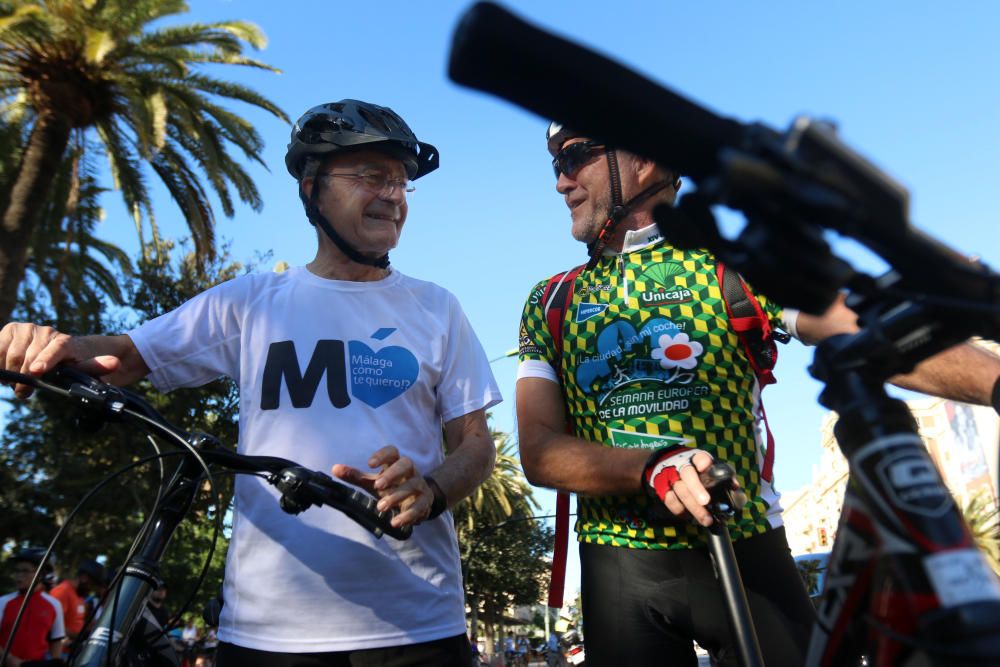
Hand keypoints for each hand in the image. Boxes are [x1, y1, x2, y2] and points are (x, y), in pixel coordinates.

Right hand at [0, 322, 119, 397]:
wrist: (66, 349)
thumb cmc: (77, 361)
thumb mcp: (87, 367)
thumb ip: (96, 367)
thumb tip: (115, 363)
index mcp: (65, 341)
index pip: (56, 349)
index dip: (44, 360)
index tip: (35, 371)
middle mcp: (44, 331)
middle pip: (26, 357)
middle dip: (22, 378)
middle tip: (23, 393)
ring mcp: (26, 329)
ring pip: (10, 355)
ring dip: (9, 372)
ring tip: (18, 382)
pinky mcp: (10, 330)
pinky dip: (0, 363)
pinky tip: (6, 372)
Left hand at [331, 445, 433, 527]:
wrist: (417, 500)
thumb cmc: (392, 486)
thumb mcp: (373, 482)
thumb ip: (355, 476)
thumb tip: (334, 469)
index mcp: (396, 462)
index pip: (392, 452)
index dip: (382, 455)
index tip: (370, 464)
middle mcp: (410, 471)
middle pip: (406, 464)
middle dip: (392, 474)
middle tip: (377, 486)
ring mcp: (419, 485)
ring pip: (412, 486)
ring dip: (396, 496)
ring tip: (380, 507)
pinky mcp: (425, 501)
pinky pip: (419, 506)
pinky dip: (407, 515)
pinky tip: (395, 522)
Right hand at [643, 447, 719, 526]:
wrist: (664, 463)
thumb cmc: (694, 469)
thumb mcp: (707, 467)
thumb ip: (722, 476)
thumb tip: (735, 487)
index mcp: (696, 458)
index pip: (700, 457)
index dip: (703, 462)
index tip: (705, 467)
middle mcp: (682, 466)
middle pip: (688, 475)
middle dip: (696, 488)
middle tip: (705, 501)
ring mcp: (671, 477)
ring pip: (680, 491)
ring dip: (693, 507)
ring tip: (706, 520)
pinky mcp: (662, 488)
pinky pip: (670, 501)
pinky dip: (680, 511)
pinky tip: (690, 517)